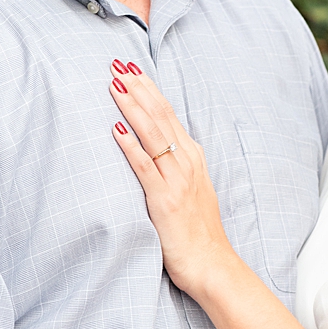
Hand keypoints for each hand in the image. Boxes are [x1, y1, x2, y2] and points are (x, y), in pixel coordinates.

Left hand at [108, 62, 235, 295]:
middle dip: (139, 89)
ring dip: (133, 108)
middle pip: (161, 117)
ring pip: (153, 136)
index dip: (149, 90)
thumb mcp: (189, 191)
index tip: (131, 68)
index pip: (168, 115)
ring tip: (114, 85)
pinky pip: (146, 169)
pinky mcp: (165, 200)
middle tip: (118, 64)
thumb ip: (173, 167)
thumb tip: (152, 148)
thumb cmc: (196, 232)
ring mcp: (177, 181)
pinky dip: (131, 148)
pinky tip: (116, 131)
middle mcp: (187, 163)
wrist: (212, 264)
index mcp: (192, 158)